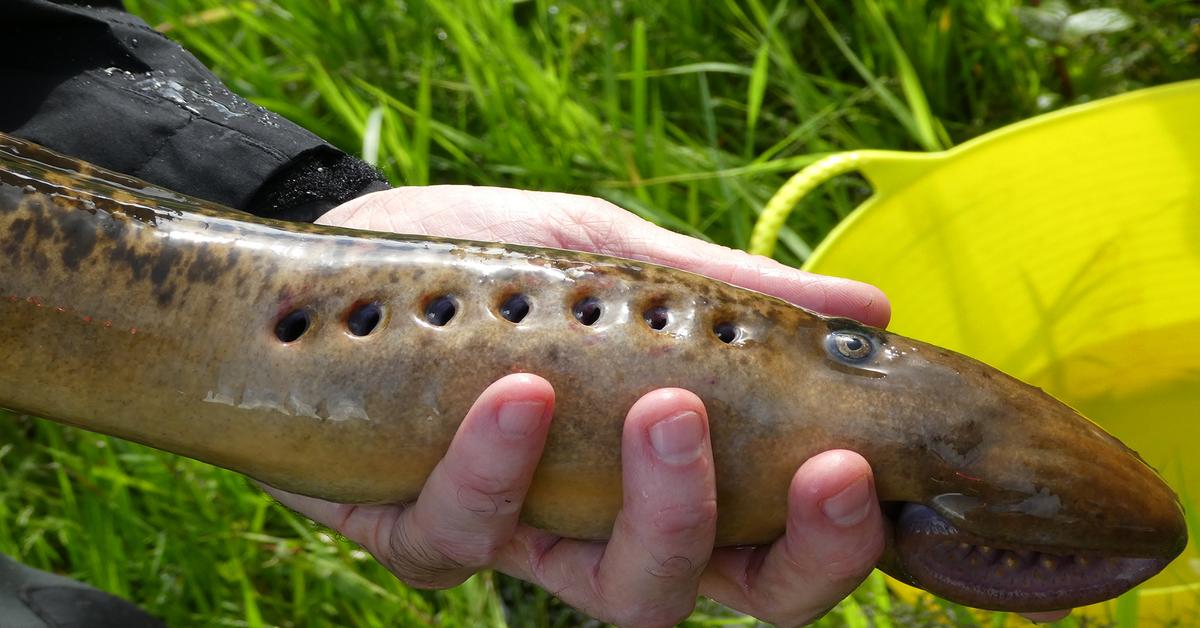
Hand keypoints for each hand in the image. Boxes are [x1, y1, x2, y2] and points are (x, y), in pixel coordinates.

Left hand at [264, 186, 1065, 624]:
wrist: (363, 252)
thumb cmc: (505, 264)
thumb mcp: (616, 258)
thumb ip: (723, 293)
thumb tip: (869, 312)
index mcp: (670, 474)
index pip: (775, 546)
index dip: (831, 542)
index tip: (858, 467)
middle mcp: (604, 529)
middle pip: (714, 597)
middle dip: (782, 554)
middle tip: (817, 467)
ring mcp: (518, 539)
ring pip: (609, 595)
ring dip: (657, 510)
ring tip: (663, 403)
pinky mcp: (422, 534)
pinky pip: (466, 538)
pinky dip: (498, 467)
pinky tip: (517, 392)